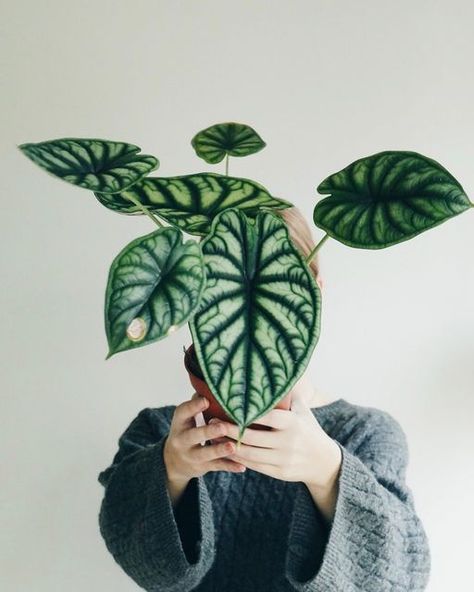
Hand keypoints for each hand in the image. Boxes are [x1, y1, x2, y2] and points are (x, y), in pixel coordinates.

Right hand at [163, 392, 246, 483]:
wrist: (173, 461)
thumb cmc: (187, 430)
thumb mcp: (186, 417)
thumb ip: (197, 403)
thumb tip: (213, 382)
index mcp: (179, 422)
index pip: (183, 412)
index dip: (194, 406)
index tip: (206, 399)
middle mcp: (182, 440)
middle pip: (194, 435)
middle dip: (208, 431)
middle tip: (222, 426)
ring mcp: (191, 455)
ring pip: (206, 453)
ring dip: (220, 450)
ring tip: (234, 446)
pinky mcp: (202, 467)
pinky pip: (217, 467)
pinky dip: (230, 467)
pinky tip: (242, 467)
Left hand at [209, 390, 340, 487]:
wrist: (323, 462)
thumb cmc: (308, 429)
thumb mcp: (302, 411)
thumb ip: (288, 397)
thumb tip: (275, 373)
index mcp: (292, 423)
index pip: (266, 417)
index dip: (246, 414)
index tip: (227, 407)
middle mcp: (287, 442)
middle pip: (252, 437)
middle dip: (230, 430)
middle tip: (213, 422)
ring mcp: (283, 459)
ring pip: (249, 453)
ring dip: (229, 446)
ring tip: (214, 436)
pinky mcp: (278, 472)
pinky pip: (253, 465)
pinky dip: (237, 458)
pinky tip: (225, 450)